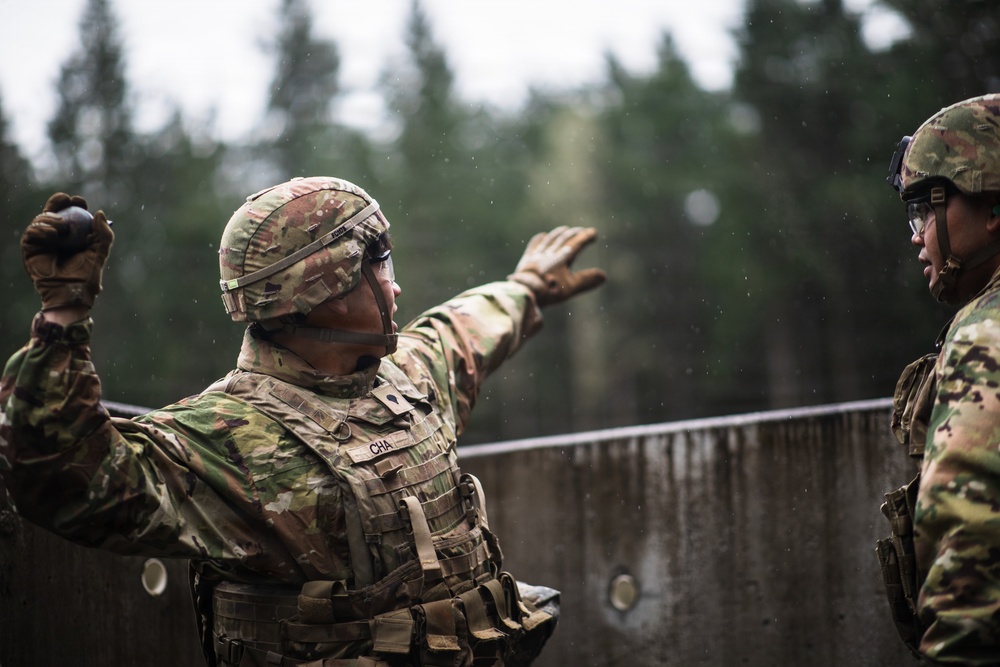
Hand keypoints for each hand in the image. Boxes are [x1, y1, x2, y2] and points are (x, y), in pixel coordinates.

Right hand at [21, 193, 113, 310]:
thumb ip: (104, 234)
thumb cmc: (87, 277)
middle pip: (52, 211)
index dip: (74, 204)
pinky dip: (42, 229)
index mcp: (72, 236)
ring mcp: (41, 242)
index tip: (81, 201)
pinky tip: (53, 234)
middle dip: (58, 201)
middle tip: (67, 199)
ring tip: (62, 227)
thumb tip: (100, 212)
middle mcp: (55, 237)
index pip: (71, 214)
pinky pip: (31, 231)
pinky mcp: (30, 249)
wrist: (71, 293)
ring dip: (51, 217)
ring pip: (41, 218)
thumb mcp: (99, 252)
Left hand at [508, 226, 606, 306]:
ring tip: (565, 229)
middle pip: (564, 239)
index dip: (585, 237)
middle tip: (582, 230)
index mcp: (562, 258)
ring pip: (550, 239)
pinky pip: (534, 245)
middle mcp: (550, 252)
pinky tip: (542, 235)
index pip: (576, 243)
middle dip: (574, 234)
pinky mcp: (526, 259)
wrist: (524, 290)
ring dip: (559, 233)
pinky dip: (540, 239)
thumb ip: (586, 280)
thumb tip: (604, 276)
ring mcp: (537, 255)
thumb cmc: (548, 290)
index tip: (594, 233)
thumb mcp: (570, 287)